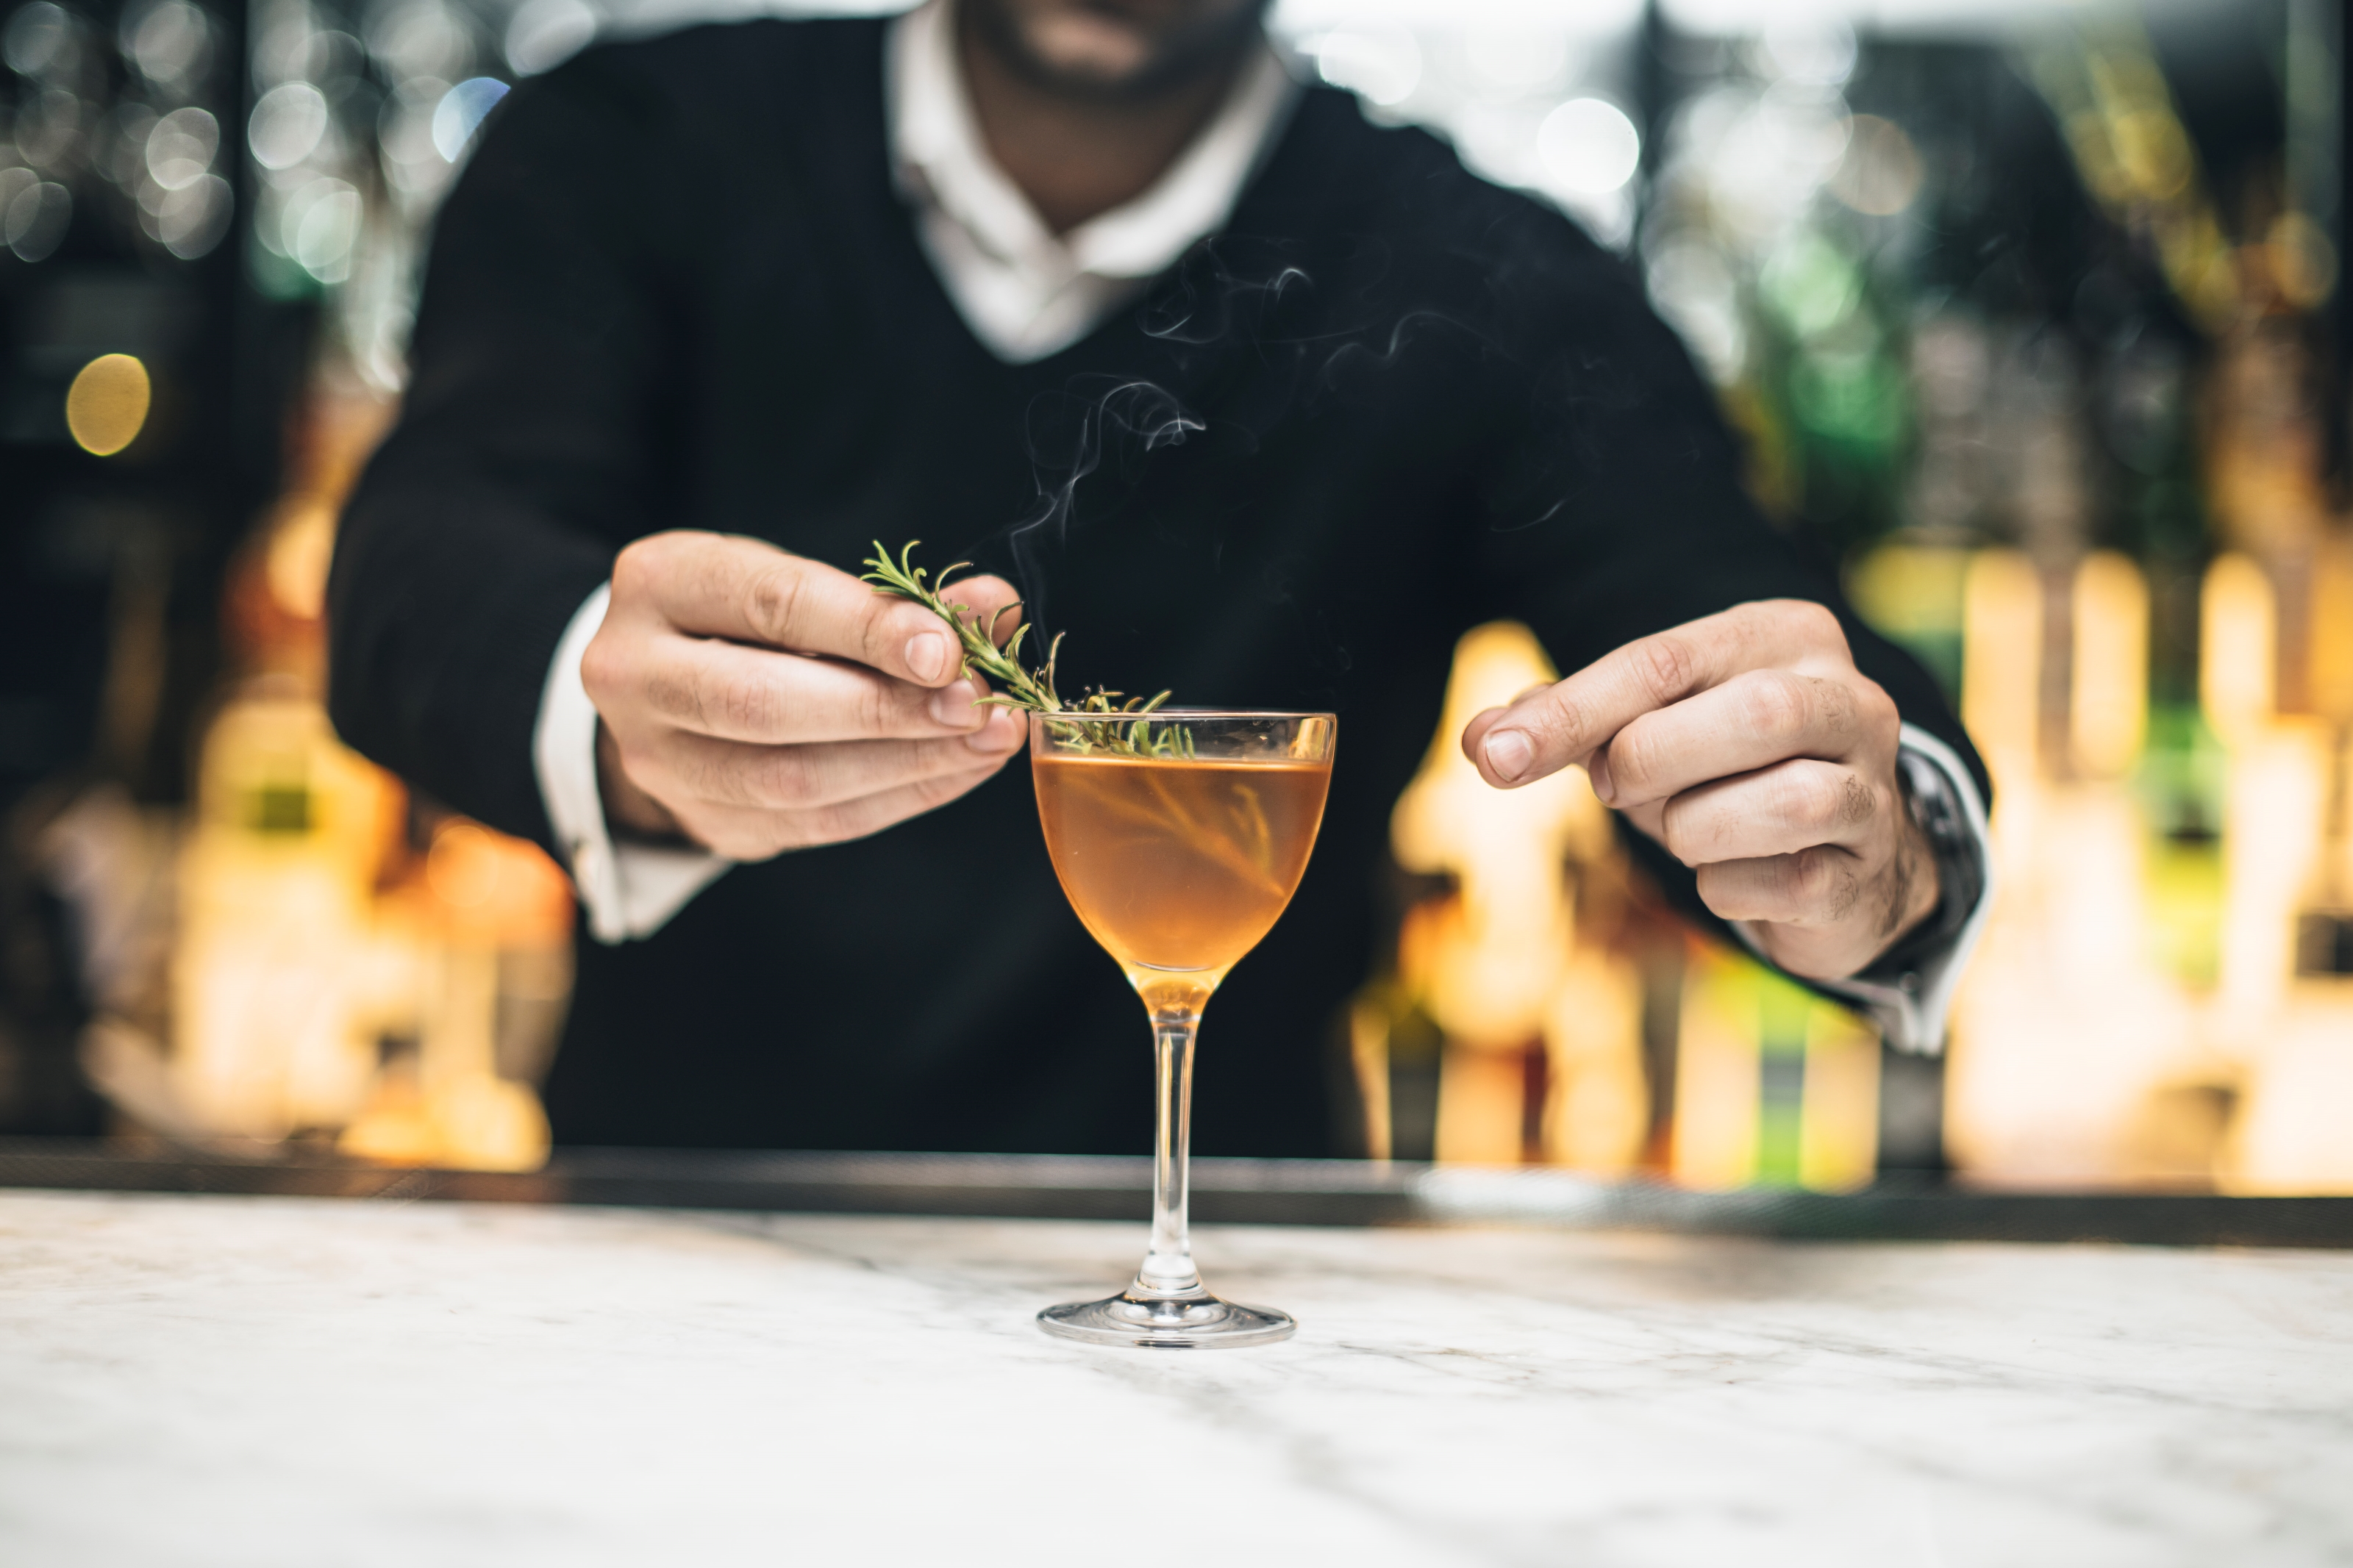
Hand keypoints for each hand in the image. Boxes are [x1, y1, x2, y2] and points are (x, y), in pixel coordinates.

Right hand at [582, 531, 1026, 858]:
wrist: (666, 688)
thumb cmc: (748, 620)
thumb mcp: (802, 581)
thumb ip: (894, 598)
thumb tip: (991, 609)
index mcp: (658, 584)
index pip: (771, 606)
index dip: (867, 630)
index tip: (948, 651)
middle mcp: (633, 674)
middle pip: (763, 706)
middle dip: (885, 709)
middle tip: (975, 705)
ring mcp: (658, 761)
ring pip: (789, 781)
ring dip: (906, 763)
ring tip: (987, 739)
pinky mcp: (704, 822)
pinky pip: (815, 824)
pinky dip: (899, 797)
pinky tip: (958, 769)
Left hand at [1459, 600, 1937, 981]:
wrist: (1836, 863)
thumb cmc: (1721, 777)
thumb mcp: (1643, 732)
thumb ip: (1563, 724)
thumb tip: (1483, 742)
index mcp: (1785, 636)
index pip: (1666, 661)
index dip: (1573, 711)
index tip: (1496, 758)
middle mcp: (1850, 698)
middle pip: (1753, 713)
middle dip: (1654, 761)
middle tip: (1619, 790)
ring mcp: (1874, 786)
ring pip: (1785, 800)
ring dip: (1696, 828)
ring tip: (1686, 831)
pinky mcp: (1870, 868)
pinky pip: (1789, 882)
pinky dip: (1729, 888)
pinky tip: (1731, 877)